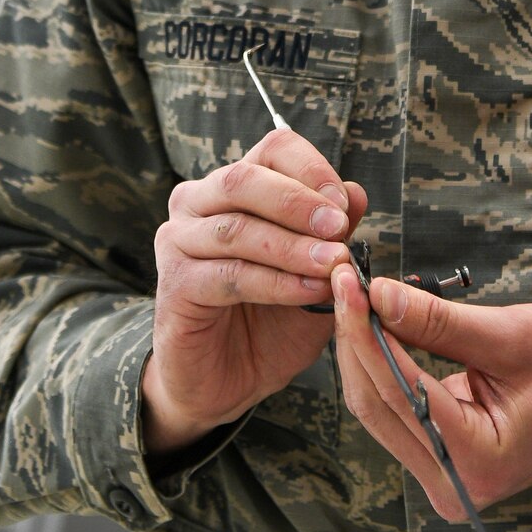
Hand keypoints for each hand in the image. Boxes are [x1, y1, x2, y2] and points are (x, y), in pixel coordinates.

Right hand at [144, 129, 366, 453]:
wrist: (226, 382)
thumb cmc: (271, 322)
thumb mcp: (315, 276)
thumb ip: (331, 237)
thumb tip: (356, 193)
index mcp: (234, 188)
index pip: (272, 150)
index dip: (311, 169)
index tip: (344, 204)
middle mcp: (197, 203)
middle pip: (244, 178)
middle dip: (298, 202)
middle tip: (339, 228)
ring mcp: (178, 241)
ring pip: (237, 228)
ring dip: (292, 246)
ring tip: (333, 265)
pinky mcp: (175, 284)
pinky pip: (230, 275)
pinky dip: (276, 283)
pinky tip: (310, 293)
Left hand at [330, 265, 531, 518]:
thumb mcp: (511, 335)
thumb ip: (439, 322)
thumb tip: (377, 294)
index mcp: (478, 459)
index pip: (398, 389)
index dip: (364, 330)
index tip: (347, 282)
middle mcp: (453, 483)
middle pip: (376, 402)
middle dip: (355, 337)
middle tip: (342, 279)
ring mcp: (442, 477)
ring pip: (375, 406)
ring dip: (361, 348)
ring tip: (356, 294)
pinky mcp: (436, 459)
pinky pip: (390, 408)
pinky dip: (379, 363)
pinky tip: (374, 323)